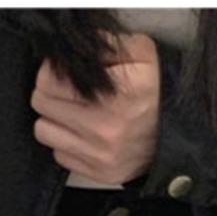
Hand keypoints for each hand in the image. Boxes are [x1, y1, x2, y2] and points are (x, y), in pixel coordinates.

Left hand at [30, 31, 160, 184]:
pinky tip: (82, 133)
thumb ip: (104, 42)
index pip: (48, 80)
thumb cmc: (153, 91)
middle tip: (63, 89)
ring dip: (54, 119)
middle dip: (49, 92)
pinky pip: (59, 155)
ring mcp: (100, 154)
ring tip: (71, 112)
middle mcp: (105, 127)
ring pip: (43, 130)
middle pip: (41, 104)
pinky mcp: (98, 172)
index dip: (51, 71)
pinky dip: (66, 143)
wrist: (175, 133)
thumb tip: (72, 47)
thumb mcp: (140, 53)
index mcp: (114, 94)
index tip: (61, 71)